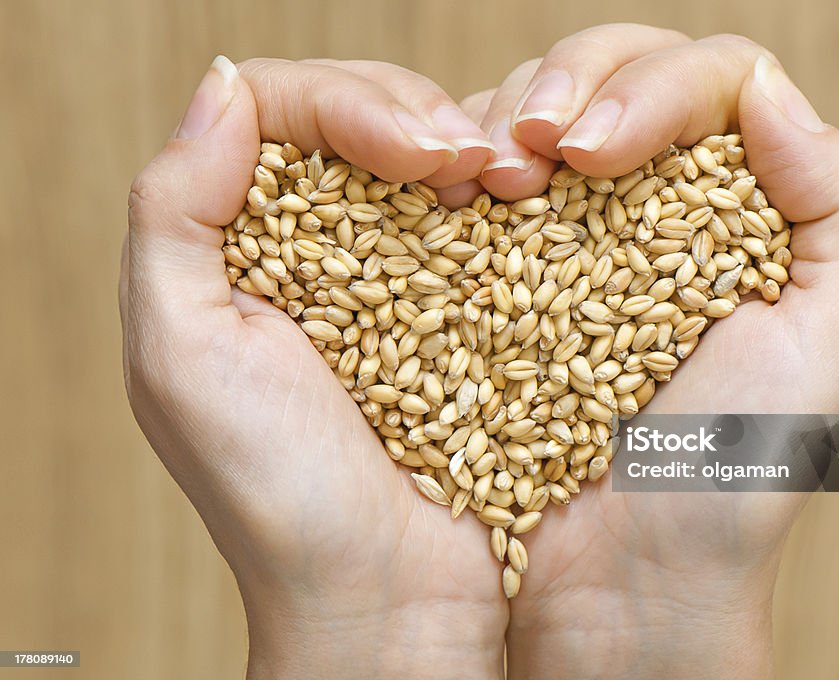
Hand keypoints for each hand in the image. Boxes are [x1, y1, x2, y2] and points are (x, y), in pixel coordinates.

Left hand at [121, 57, 506, 678]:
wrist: (388, 595)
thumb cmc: (276, 496)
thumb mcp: (180, 357)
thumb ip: (174, 213)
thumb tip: (226, 86)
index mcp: (242, 247)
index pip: (283, 110)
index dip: (347, 104)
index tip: (413, 155)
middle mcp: (318, 248)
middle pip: (363, 115)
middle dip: (418, 116)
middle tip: (469, 165)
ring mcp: (400, 274)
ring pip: (433, 154)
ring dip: (475, 143)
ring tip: (508, 181)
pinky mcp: (468, 307)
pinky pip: (489, 219)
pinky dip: (514, 195)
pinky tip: (529, 203)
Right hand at [456, 25, 838, 678]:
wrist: (622, 578)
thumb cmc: (735, 472)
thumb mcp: (834, 339)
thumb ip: (837, 200)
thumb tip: (764, 90)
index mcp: (738, 207)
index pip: (707, 81)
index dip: (650, 87)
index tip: (594, 152)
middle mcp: (651, 207)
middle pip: (614, 72)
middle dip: (567, 83)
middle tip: (535, 147)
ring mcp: (564, 237)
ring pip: (536, 113)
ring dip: (504, 119)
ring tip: (492, 177)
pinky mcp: (493, 275)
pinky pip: (471, 188)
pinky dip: (455, 171)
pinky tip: (452, 196)